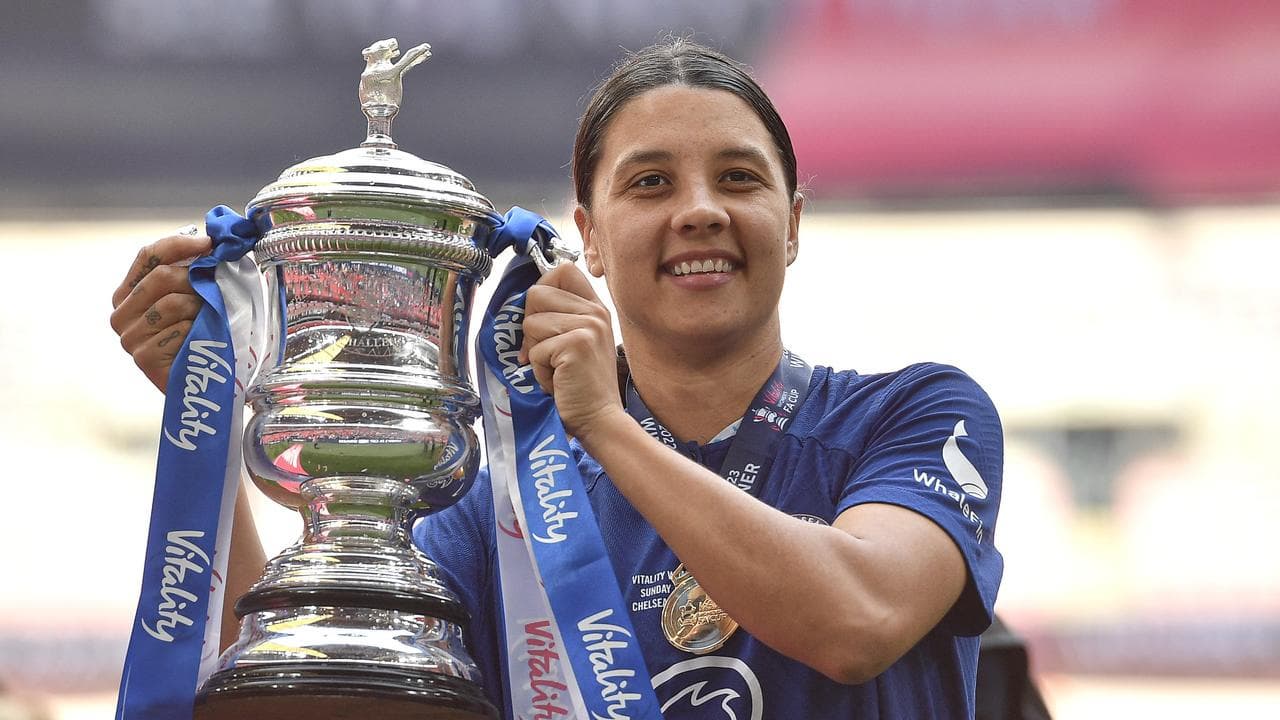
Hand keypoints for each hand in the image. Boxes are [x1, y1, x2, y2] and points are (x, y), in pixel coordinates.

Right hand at [110, 228, 211, 391]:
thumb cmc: (203, 336)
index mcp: (129, 293)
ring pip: (173, 302)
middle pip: (162, 277)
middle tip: (216, 292)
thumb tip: (209, 239)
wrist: (207, 383)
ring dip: (202, 308)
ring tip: (210, 321)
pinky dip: (199, 332)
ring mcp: (129, 337)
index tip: (210, 244)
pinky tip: (202, 342)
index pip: (148, 255)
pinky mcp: (143, 357)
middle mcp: (121, 314)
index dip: (179, 244)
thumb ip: (193, 270)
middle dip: (197, 280)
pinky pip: (179, 329)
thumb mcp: (194, 296)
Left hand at [519, 263, 625, 441]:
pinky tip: (558, 381)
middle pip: (536, 293)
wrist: (599, 418)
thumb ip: (559, 317)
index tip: (542, 316)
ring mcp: (587, 327)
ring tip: (556, 368)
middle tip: (546, 351)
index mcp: (595, 307)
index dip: (542, 288)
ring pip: (530, 324)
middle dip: (530, 326)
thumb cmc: (581, 385)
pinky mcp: (576, 345)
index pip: (563, 270)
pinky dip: (539, 371)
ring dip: (534, 352)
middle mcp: (595, 312)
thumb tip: (523, 307)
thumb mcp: (577, 341)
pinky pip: (534, 351)